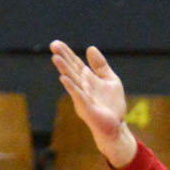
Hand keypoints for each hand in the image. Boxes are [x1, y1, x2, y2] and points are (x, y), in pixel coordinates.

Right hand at [48, 40, 137, 167]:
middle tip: (53, 45)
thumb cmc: (112, 104)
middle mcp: (82, 86)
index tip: (57, 43)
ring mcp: (83, 97)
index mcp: (87, 79)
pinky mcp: (86, 108)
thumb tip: (90, 48)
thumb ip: (100, 66)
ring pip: (72, 81)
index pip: (75, 63)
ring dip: (64, 70)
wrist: (116, 126)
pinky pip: (78, 96)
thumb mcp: (110, 80)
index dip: (67, 53)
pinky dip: (71, 87)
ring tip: (56, 58)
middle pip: (71, 69)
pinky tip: (64, 79)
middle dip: (63, 58)